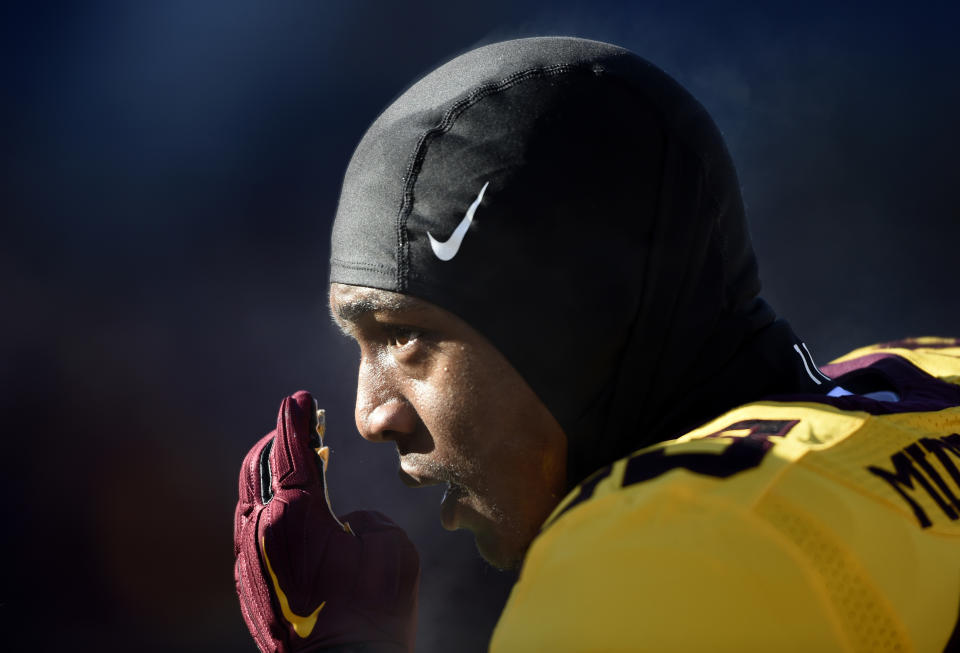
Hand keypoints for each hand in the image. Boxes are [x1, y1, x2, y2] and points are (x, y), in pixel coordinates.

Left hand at [234, 391, 419, 652]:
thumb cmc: (374, 613)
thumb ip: (368, 520)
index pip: (290, 451)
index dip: (297, 420)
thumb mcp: (391, 550)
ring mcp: (247, 557)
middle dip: (280, 439)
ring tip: (302, 460)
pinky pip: (251, 525)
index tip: (301, 398)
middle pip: (259, 466)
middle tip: (305, 424)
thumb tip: (345, 524)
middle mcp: (261, 531)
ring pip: (250, 496)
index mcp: (295, 516)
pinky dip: (269, 503)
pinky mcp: (247, 580)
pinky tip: (292, 507)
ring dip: (273, 472)